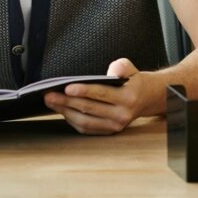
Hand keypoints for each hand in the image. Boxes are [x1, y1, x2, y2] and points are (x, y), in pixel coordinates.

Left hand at [43, 59, 160, 134]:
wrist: (147, 99)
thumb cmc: (133, 81)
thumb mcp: (130, 68)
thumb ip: (122, 66)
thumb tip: (112, 71)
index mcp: (128, 97)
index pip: (101, 94)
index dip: (83, 91)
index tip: (67, 88)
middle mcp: (122, 114)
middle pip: (89, 108)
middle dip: (67, 102)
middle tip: (49, 95)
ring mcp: (115, 126)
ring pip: (85, 121)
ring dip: (65, 112)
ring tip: (51, 102)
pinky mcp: (109, 131)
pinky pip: (87, 128)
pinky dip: (72, 120)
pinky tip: (62, 110)